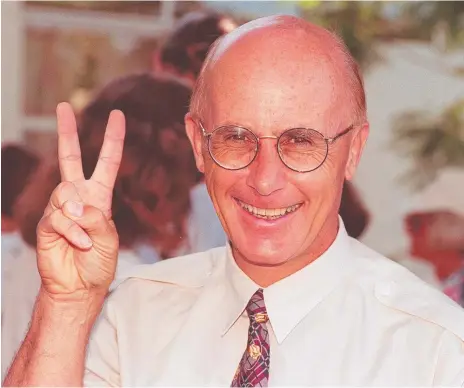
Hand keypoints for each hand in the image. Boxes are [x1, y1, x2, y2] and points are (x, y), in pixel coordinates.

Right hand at [36, 103, 125, 299]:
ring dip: (78, 217)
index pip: (107, 163)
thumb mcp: (109, 238)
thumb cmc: (99, 263)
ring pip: (64, 193)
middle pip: (70, 159)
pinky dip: (72, 232)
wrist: (80, 287)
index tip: (117, 116)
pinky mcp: (46, 224)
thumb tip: (75, 205)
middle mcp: (78, 198)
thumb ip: (96, 217)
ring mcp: (60, 209)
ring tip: (84, 238)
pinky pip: (58, 217)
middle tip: (64, 107)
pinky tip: (77, 243)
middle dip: (67, 133)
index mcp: (99, 197)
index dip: (112, 140)